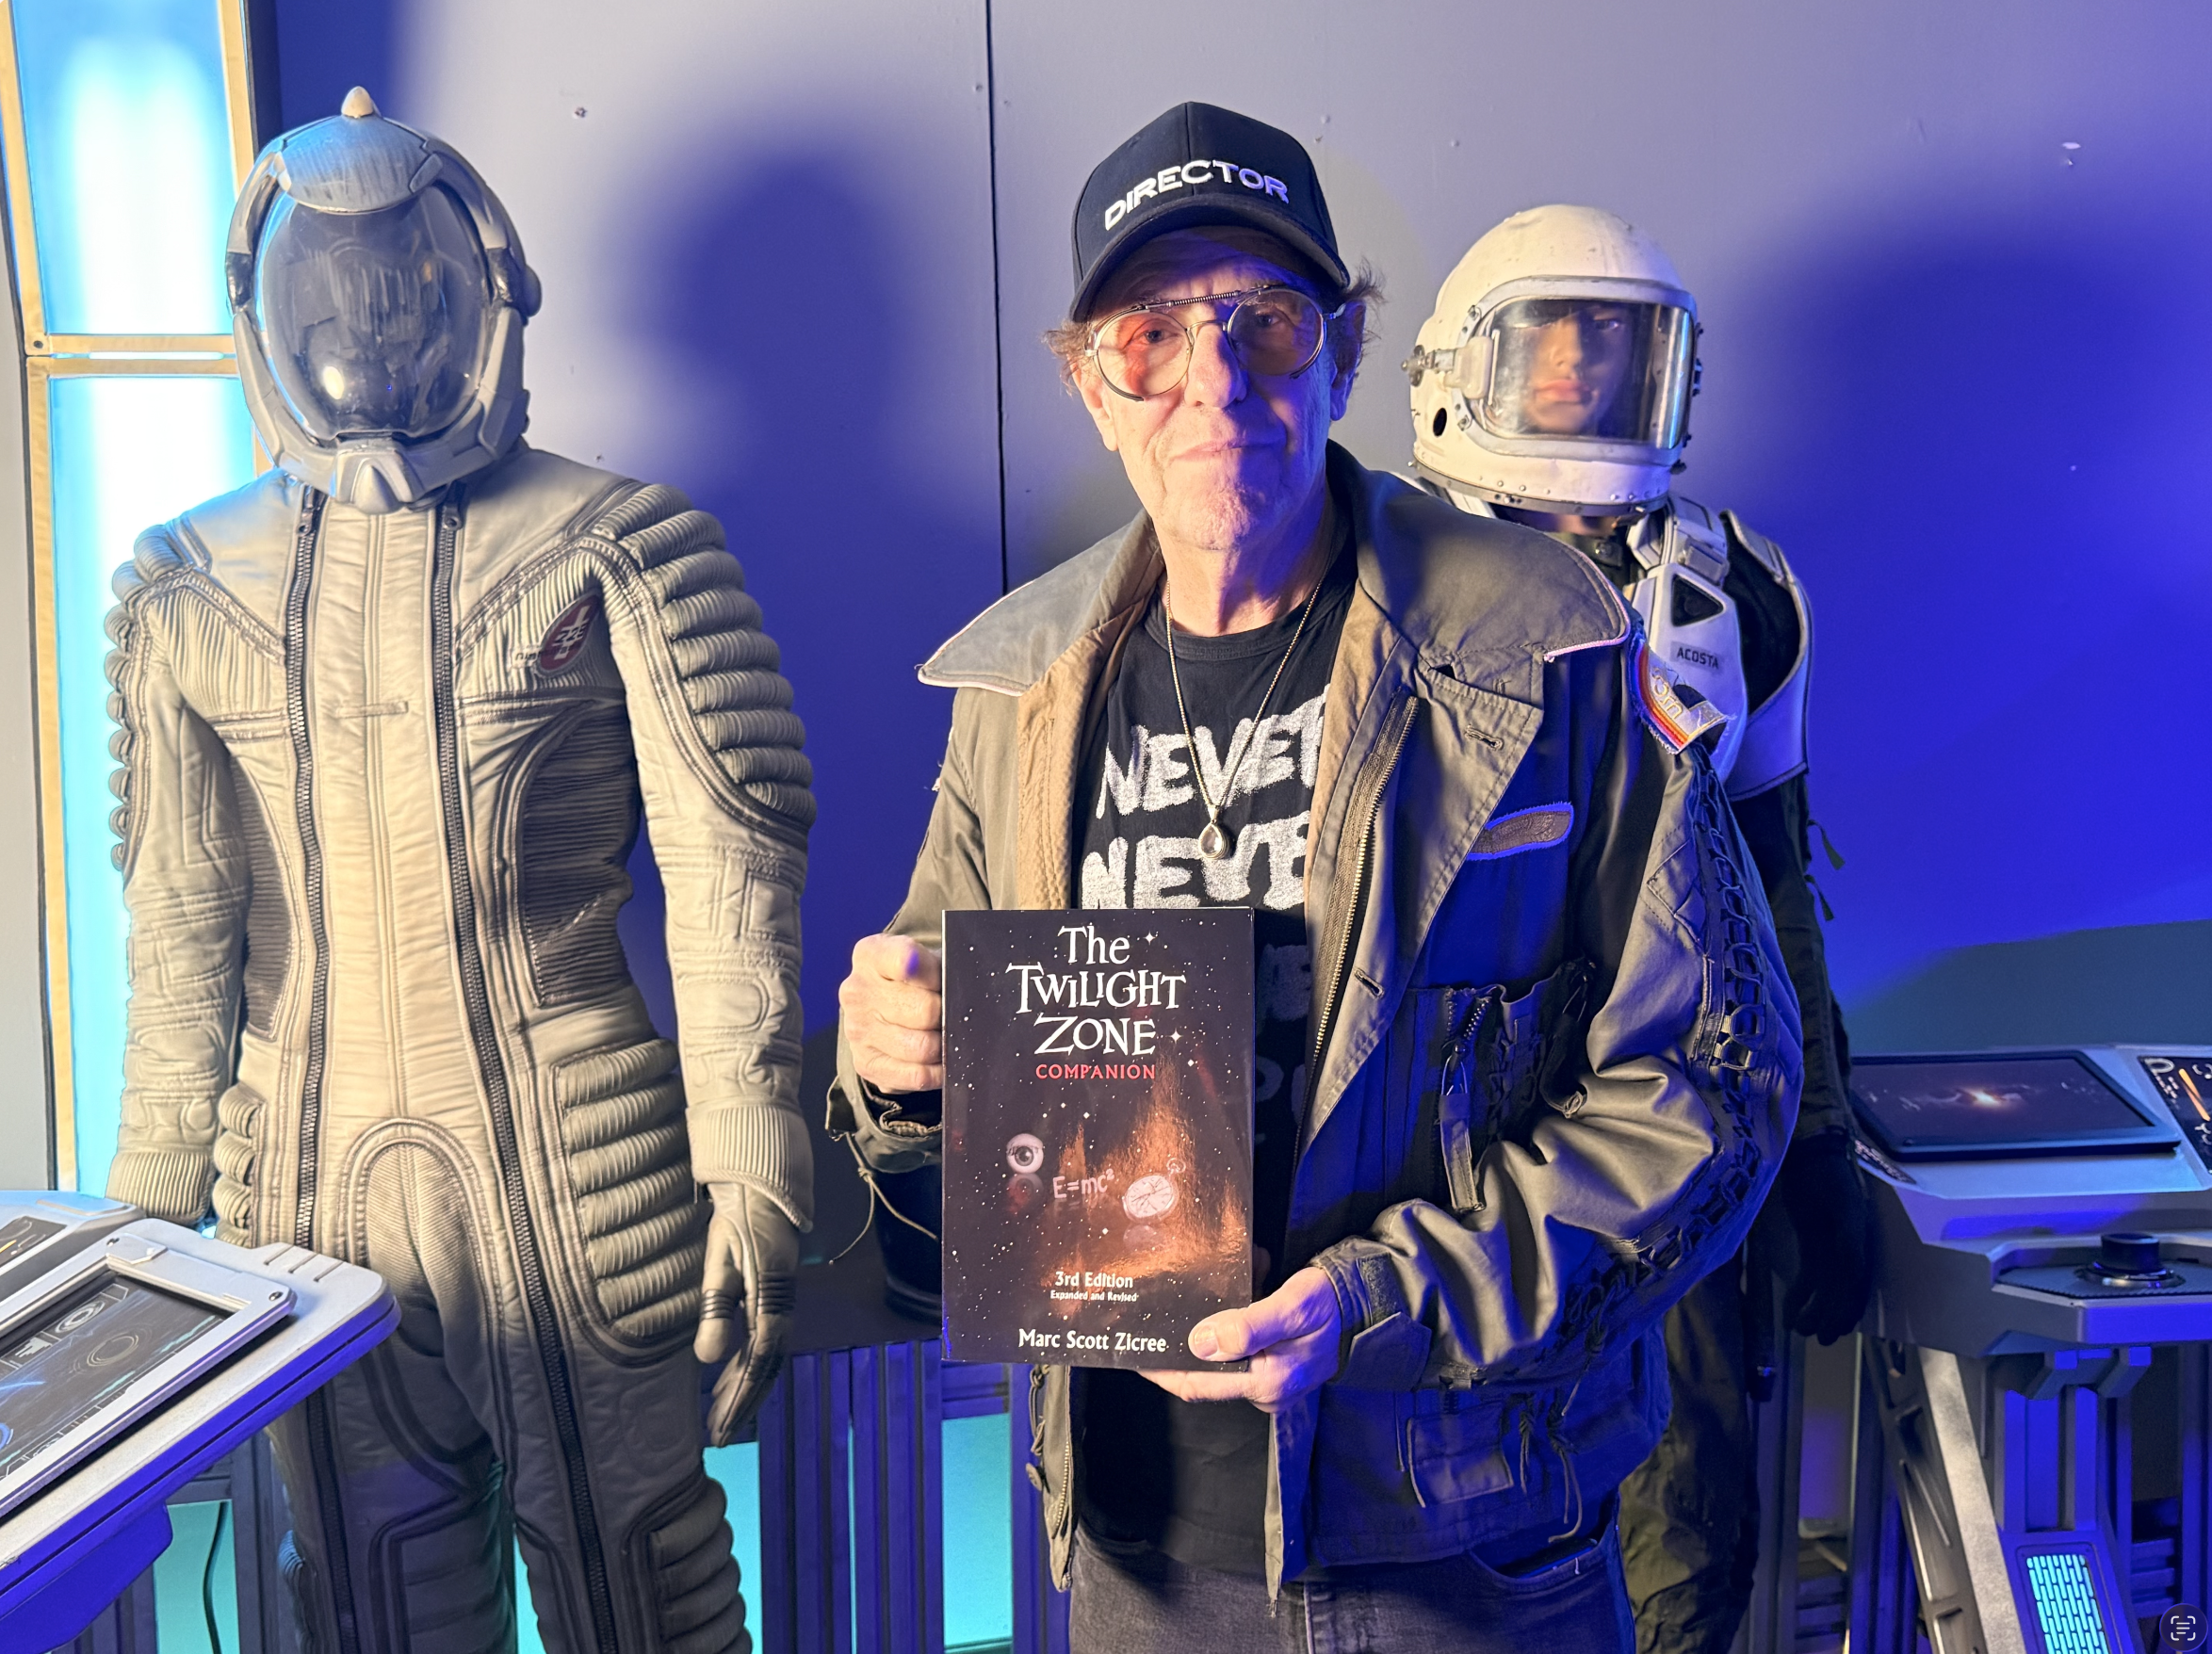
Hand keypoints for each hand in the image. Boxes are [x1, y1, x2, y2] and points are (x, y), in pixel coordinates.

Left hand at [696, 1183, 800, 1443]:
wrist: (761, 1191)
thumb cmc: (737, 1223)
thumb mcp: (720, 1263)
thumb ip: (715, 1310)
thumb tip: (708, 1360)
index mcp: (772, 1303)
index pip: (758, 1365)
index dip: (740, 1399)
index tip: (721, 1427)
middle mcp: (782, 1310)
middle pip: (765, 1369)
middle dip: (743, 1404)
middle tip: (718, 1435)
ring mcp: (780, 1306)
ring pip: (766, 1360)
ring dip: (744, 1389)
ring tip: (719, 1415)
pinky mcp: (772, 1300)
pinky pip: (763, 1344)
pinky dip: (746, 1368)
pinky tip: (727, 1379)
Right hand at [839, 935, 943, 1093]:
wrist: (885, 1007)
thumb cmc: (917, 980)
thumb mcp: (928, 959)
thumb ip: (942, 966)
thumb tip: (965, 993)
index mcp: (872, 954)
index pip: (908, 960)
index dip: (937, 976)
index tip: (942, 981)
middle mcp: (856, 990)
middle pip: (925, 1011)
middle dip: (946, 1015)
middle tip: (948, 1014)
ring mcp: (856, 1029)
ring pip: (922, 1047)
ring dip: (943, 1045)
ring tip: (944, 1036)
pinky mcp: (865, 1063)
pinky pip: (916, 1076)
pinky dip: (937, 1072)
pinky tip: (939, 1062)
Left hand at [1143, 1266, 1340, 1413]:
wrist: (1368, 1303)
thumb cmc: (1332, 1305)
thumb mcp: (1292, 1307)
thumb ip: (1248, 1327)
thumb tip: (1199, 1343)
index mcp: (1267, 1383)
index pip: (1199, 1384)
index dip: (1163, 1370)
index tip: (1134, 1353)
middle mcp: (1264, 1389)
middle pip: (1204, 1373)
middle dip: (1180, 1345)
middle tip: (1151, 1319)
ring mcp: (1269, 1379)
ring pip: (1219, 1357)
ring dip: (1205, 1326)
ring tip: (1188, 1298)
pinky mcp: (1273, 1364)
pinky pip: (1238, 1347)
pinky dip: (1228, 1320)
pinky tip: (1231, 1290)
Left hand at [1777, 1133, 1873, 1343]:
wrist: (1809, 1153)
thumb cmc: (1826, 1177)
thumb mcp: (1841, 1209)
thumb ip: (1849, 1241)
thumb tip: (1855, 1272)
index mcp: (1861, 1242)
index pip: (1858, 1283)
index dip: (1849, 1308)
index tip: (1839, 1330)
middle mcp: (1849, 1248)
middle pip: (1842, 1290)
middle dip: (1832, 1315)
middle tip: (1820, 1339)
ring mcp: (1829, 1245)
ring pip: (1824, 1286)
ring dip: (1814, 1308)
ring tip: (1800, 1329)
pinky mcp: (1812, 1241)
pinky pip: (1808, 1273)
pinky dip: (1800, 1292)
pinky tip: (1789, 1310)